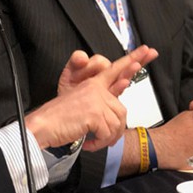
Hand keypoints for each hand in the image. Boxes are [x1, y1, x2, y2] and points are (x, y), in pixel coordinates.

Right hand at [27, 46, 156, 151]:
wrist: (43, 125)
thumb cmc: (60, 118)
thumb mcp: (84, 106)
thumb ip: (102, 103)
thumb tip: (119, 109)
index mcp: (93, 84)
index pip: (116, 69)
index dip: (134, 58)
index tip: (149, 50)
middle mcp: (95, 88)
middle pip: (122, 107)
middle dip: (119, 127)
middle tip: (115, 129)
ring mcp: (95, 98)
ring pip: (117, 122)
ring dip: (108, 137)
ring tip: (95, 140)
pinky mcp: (94, 112)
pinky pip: (108, 132)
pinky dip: (100, 142)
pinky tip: (90, 142)